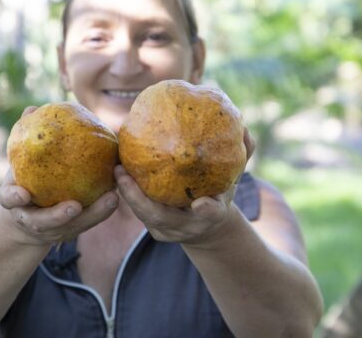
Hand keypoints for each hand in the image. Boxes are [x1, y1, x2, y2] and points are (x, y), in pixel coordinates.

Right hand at [0, 106, 118, 245]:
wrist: (28, 216)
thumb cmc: (25, 180)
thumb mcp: (21, 162)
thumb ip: (25, 139)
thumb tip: (32, 109)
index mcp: (15, 201)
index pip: (9, 200)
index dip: (14, 198)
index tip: (23, 194)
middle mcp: (32, 220)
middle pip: (44, 223)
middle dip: (59, 216)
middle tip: (74, 206)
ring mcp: (53, 229)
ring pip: (73, 227)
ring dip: (93, 215)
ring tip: (111, 198)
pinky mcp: (73, 230)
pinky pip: (89, 222)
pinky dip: (103, 211)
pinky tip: (118, 196)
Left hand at [115, 127, 255, 246]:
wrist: (206, 225)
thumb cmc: (219, 193)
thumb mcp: (233, 178)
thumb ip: (241, 156)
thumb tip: (245, 130)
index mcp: (211, 217)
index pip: (211, 215)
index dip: (208, 210)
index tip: (202, 204)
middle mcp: (187, 228)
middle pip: (162, 220)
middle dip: (140, 201)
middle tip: (124, 175)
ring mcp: (166, 230)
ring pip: (144, 216)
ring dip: (128, 194)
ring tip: (116, 168)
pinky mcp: (153, 227)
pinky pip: (137, 210)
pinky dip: (127, 190)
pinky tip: (117, 166)